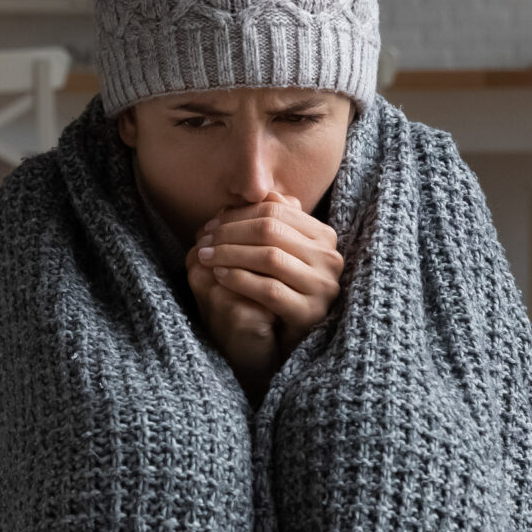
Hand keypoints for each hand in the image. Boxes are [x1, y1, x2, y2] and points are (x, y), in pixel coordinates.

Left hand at [185, 199, 343, 396]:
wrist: (289, 340)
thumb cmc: (279, 290)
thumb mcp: (276, 252)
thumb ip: (272, 222)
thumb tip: (261, 191)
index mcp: (324, 237)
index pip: (275, 212)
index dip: (238, 216)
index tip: (209, 225)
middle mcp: (330, 259)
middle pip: (270, 231)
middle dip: (230, 233)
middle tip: (202, 241)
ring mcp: (323, 287)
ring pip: (269, 257)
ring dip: (230, 254)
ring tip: (204, 257)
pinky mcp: (310, 313)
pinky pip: (269, 289)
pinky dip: (240, 279)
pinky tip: (219, 277)